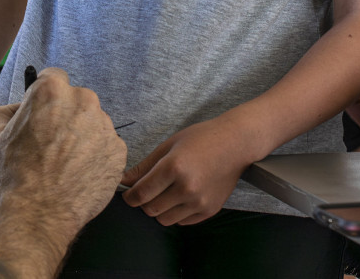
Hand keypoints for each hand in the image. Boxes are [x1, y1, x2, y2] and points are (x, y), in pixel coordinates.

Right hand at [0, 68, 125, 232]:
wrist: (38, 213)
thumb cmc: (14, 175)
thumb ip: (5, 112)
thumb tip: (16, 109)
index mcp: (52, 91)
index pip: (54, 78)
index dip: (46, 97)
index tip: (44, 112)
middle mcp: (83, 101)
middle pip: (77, 100)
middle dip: (66, 116)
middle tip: (52, 143)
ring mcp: (104, 126)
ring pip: (93, 123)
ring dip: (83, 136)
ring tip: (65, 163)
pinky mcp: (118, 150)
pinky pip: (107, 146)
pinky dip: (96, 156)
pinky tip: (79, 173)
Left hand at [121, 116, 251, 225]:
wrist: (235, 143)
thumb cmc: (201, 138)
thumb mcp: (169, 145)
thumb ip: (145, 166)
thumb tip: (124, 181)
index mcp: (174, 167)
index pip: (141, 193)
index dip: (129, 196)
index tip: (127, 194)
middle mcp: (187, 188)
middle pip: (150, 210)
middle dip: (143, 203)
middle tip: (147, 191)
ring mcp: (200, 201)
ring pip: (165, 220)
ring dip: (159, 210)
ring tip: (165, 193)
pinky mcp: (210, 210)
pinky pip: (182, 221)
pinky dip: (176, 213)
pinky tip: (181, 196)